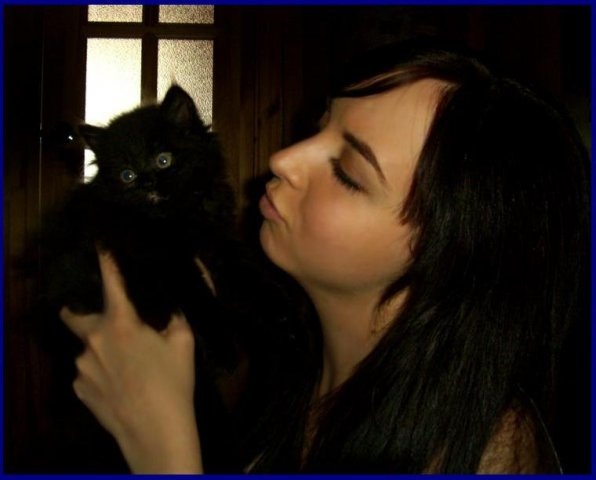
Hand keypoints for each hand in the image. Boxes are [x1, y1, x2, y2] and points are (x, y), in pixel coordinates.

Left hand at [60, 250, 202, 472]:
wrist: (156, 433)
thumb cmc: (173, 383)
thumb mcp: (184, 342)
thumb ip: (182, 308)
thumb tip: (196, 277)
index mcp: (120, 322)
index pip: (109, 280)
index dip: (104, 258)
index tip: (99, 241)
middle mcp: (93, 340)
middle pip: (76, 315)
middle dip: (83, 311)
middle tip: (109, 321)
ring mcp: (81, 367)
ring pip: (87, 348)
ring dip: (102, 349)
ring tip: (128, 366)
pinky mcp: (79, 390)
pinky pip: (87, 373)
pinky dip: (101, 372)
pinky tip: (121, 385)